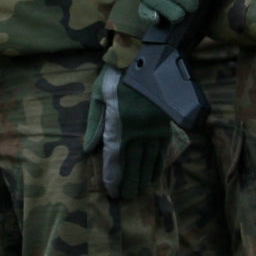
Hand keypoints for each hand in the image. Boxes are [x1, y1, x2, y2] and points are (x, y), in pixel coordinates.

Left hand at [82, 64, 173, 200]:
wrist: (145, 57)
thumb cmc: (116, 76)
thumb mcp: (98, 96)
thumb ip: (96, 124)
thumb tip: (90, 149)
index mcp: (119, 122)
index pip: (115, 156)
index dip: (114, 175)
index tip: (112, 190)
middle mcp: (138, 129)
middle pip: (133, 162)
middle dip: (129, 182)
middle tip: (126, 198)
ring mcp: (154, 127)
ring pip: (149, 159)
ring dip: (144, 177)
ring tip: (139, 191)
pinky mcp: (165, 124)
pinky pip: (162, 149)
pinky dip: (158, 164)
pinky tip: (155, 174)